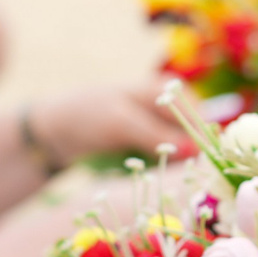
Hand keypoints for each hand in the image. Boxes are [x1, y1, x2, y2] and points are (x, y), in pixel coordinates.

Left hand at [30, 81, 192, 165]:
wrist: (57, 129)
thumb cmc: (87, 116)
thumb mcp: (122, 124)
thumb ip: (158, 136)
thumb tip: (195, 149)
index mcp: (169, 88)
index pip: (199, 118)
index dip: (200, 143)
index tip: (192, 167)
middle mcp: (171, 105)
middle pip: (193, 136)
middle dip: (182, 157)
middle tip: (159, 167)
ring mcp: (161, 125)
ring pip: (182, 151)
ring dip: (169, 164)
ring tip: (142, 165)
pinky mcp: (152, 143)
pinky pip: (167, 159)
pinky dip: (158, 167)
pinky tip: (141, 168)